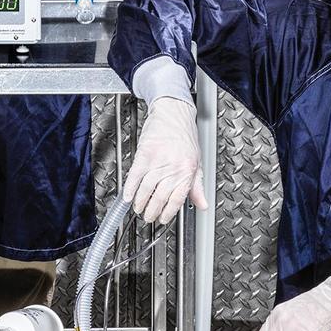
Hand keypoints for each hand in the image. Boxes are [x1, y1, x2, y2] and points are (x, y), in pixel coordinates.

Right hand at [122, 97, 207, 223]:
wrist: (173, 111)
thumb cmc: (185, 134)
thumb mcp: (196, 160)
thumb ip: (197, 186)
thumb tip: (203, 204)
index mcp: (188, 170)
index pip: (177, 199)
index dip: (168, 213)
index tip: (163, 219)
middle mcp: (174, 166)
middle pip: (160, 196)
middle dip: (152, 211)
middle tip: (148, 217)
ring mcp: (158, 160)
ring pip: (147, 188)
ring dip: (140, 202)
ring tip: (138, 208)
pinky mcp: (145, 152)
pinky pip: (135, 175)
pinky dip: (130, 187)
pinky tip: (127, 196)